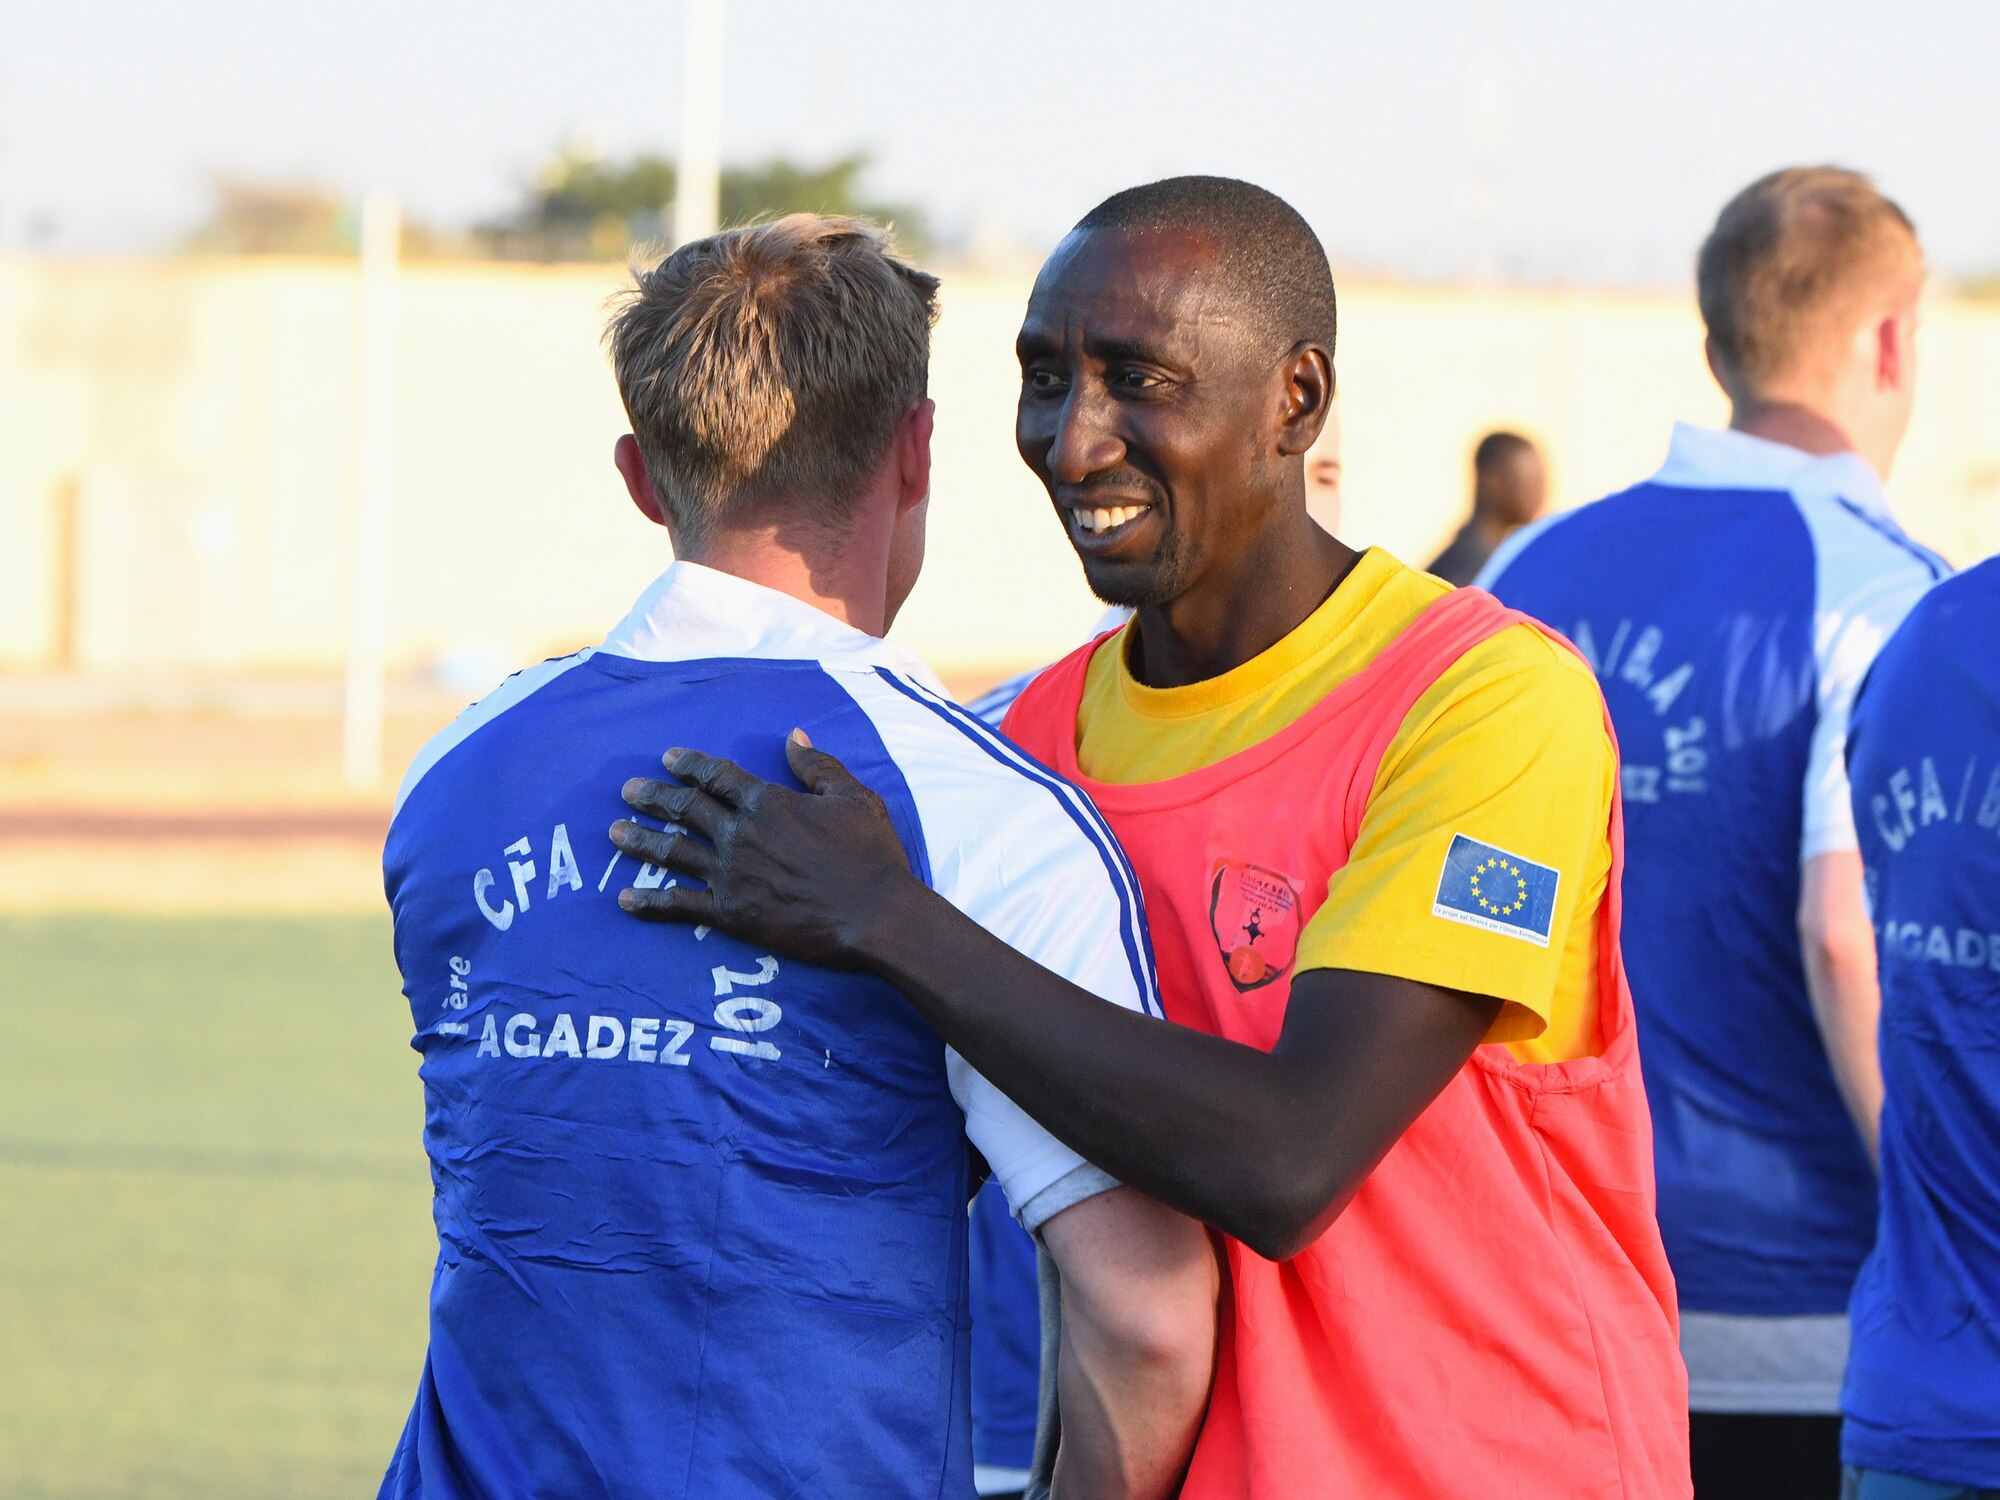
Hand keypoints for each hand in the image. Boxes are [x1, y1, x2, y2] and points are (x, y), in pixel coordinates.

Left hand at [609, 731, 920, 968]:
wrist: (875, 916)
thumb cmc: (871, 856)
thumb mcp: (855, 798)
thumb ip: (818, 766)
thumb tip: (793, 736)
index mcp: (768, 802)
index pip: (718, 776)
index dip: (690, 764)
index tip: (668, 758)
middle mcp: (740, 834)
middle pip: (685, 808)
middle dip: (653, 796)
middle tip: (628, 790)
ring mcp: (731, 875)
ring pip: (672, 852)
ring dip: (640, 840)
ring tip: (614, 833)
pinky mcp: (730, 914)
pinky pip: (680, 905)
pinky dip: (650, 901)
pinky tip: (625, 898)